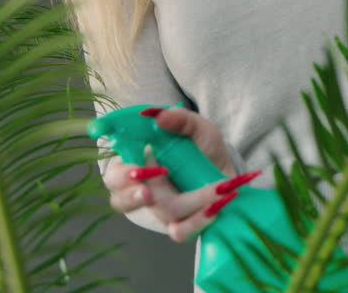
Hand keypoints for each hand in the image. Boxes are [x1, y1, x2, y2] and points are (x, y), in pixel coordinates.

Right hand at [102, 107, 259, 242]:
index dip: (118, 174)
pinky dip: (199, 220)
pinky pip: (180, 231)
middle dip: (132, 195)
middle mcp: (146, 188)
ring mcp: (162, 209)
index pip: (114, 173)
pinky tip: (215, 207)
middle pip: (120, 200)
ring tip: (213, 191)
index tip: (134, 170)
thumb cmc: (205, 150)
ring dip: (189, 200)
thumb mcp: (197, 128)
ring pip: (160, 211)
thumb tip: (159, 117)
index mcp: (140, 163)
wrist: (232, 176)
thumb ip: (180, 119)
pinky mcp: (181, 226)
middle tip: (148, 191)